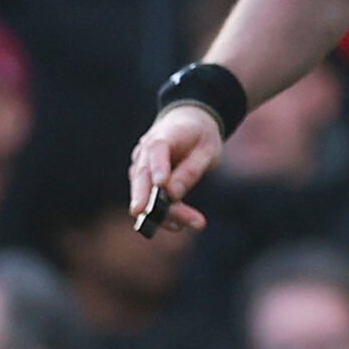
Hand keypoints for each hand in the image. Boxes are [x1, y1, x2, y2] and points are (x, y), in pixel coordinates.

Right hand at [127, 105, 222, 233]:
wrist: (189, 123)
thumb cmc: (200, 135)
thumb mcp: (208, 148)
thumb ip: (191, 169)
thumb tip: (173, 194)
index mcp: (164, 135)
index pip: (157, 148)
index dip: (158, 166)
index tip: (161, 184)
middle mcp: (145, 151)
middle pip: (141, 175)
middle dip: (145, 197)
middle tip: (148, 216)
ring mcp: (141, 167)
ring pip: (145, 192)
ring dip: (164, 212)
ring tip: (193, 223)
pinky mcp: (143, 182)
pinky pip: (149, 199)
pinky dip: (163, 213)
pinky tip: (179, 225)